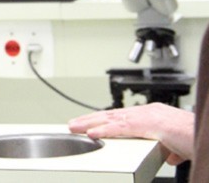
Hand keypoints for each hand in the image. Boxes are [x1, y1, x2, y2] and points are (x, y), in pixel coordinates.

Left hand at [68, 103, 193, 164]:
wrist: (208, 136)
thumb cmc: (197, 138)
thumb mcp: (179, 146)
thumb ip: (170, 149)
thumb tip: (168, 156)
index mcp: (153, 114)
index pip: (121, 116)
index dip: (102, 120)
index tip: (87, 124)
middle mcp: (147, 111)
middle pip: (112, 115)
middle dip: (90, 120)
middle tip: (72, 124)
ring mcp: (147, 116)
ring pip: (112, 119)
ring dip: (91, 124)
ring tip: (75, 128)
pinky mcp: (150, 125)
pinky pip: (122, 128)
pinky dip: (105, 130)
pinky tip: (92, 134)